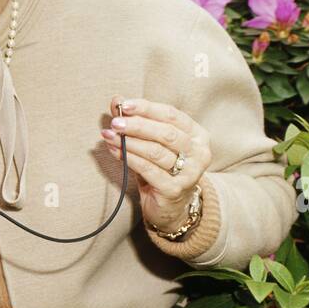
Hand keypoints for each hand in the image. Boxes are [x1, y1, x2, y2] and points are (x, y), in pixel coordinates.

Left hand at [102, 96, 212, 230]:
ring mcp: (190, 173)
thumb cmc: (161, 169)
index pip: (172, 115)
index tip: (123, 105)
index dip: (147, 108)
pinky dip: (129, 158)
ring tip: (109, 135)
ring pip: (155, 151)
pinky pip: (148, 170)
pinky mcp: (175, 190)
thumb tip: (116, 99)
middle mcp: (199, 153)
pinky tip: (115, 151)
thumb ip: (136, 120)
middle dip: (137, 125)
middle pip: (165, 133)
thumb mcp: (151, 143)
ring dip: (129, 142)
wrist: (170, 208)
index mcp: (198, 135)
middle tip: (115, 122)